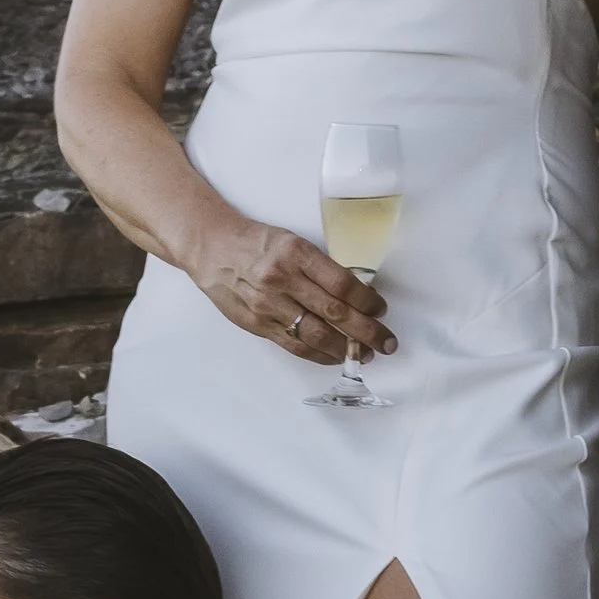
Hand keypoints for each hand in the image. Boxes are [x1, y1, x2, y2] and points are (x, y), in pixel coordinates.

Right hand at [191, 210, 394, 362]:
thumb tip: (355, 295)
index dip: (367, 301)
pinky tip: (334, 356)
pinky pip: (294, 346)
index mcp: (296, 254)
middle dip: (367, 332)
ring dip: (345, 348)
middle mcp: (282, 280)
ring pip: (316, 335)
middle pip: (334, 312)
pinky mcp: (258, 325)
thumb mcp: (291, 242)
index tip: (381, 309)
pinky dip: (319, 354)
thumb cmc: (255, 243)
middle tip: (386, 342)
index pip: (341, 283)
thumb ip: (318, 268)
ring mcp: (269, 305)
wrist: (212, 249)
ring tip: (365, 354)